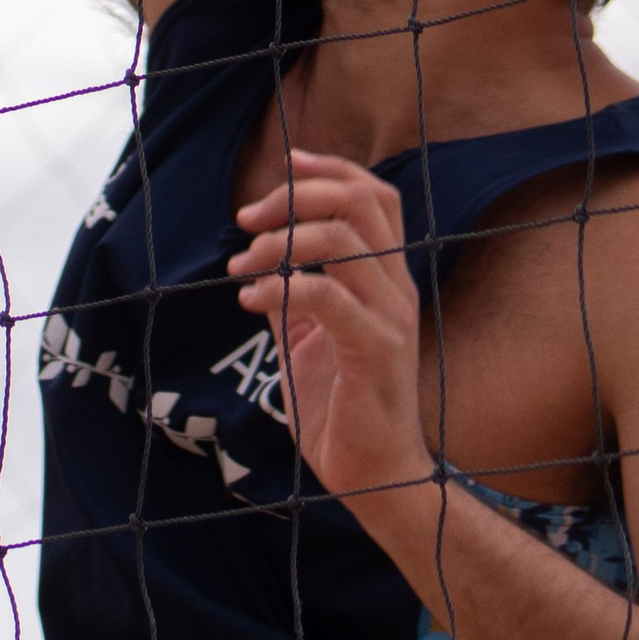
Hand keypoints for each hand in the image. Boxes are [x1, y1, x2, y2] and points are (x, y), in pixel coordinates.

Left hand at [229, 153, 430, 508]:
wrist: (375, 476)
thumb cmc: (342, 407)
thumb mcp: (309, 336)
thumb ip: (294, 292)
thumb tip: (258, 255)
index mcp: (385, 277)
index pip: (374, 195)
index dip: (331, 168)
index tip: (287, 162)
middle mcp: (396, 287)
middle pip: (358, 202)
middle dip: (295, 195)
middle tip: (247, 219)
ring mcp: (391, 316)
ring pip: (341, 239)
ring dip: (280, 242)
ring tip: (242, 265)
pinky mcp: (376, 350)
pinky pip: (327, 296)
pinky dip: (281, 288)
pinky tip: (251, 301)